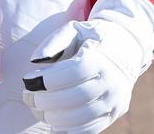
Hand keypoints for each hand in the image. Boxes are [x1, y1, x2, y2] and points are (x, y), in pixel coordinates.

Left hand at [22, 17, 145, 132]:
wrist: (125, 49)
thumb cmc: (91, 38)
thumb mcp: (75, 29)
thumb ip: (54, 41)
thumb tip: (35, 60)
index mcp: (100, 58)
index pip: (74, 72)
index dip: (49, 79)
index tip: (28, 80)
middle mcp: (111, 81)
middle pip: (77, 98)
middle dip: (48, 101)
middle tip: (28, 97)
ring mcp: (114, 101)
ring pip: (83, 118)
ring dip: (55, 118)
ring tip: (38, 109)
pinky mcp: (113, 115)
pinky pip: (90, 129)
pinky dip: (69, 129)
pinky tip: (53, 121)